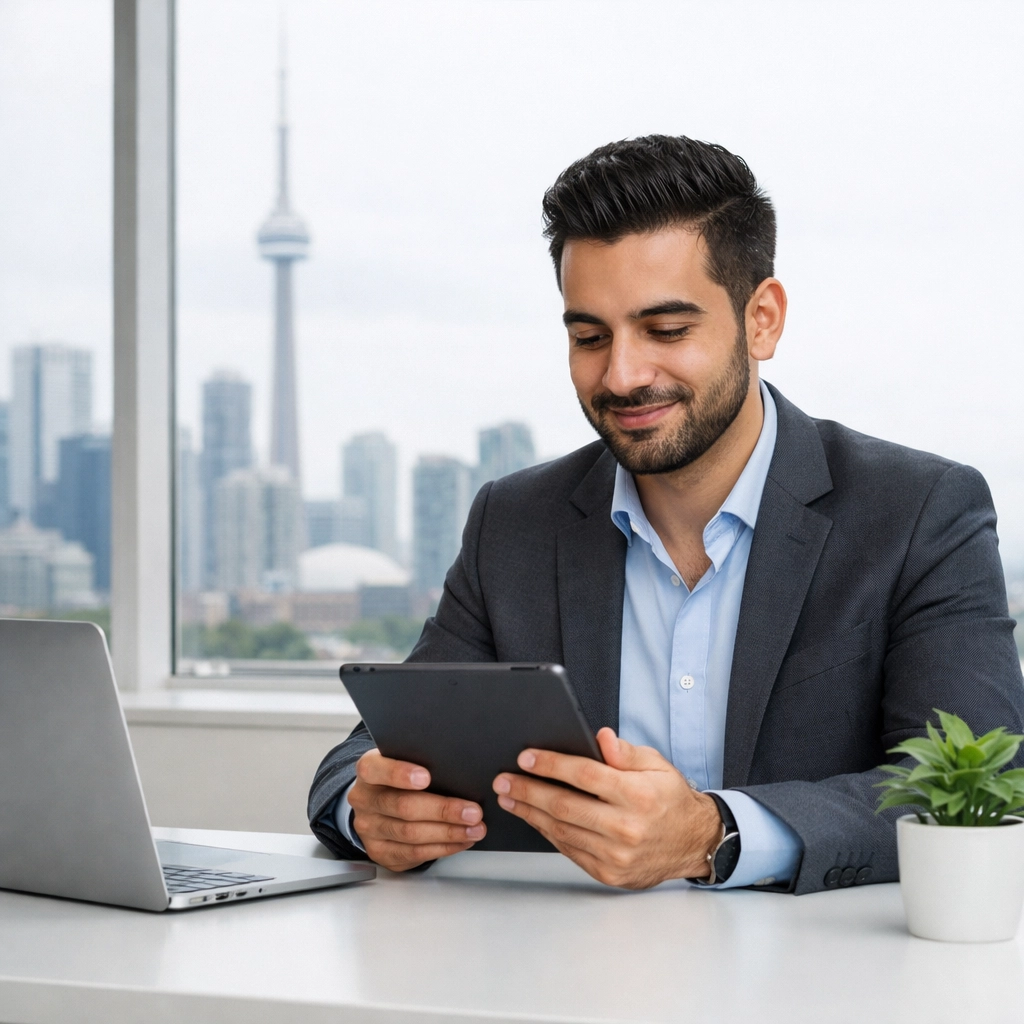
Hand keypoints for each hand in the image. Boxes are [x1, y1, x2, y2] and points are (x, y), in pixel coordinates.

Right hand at [349, 749, 485, 871]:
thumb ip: (422, 761)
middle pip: (403, 807)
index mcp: (368, 770)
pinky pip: (413, 854)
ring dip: (448, 833)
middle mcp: (364, 800)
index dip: (399, 773)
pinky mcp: (380, 852)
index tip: (426, 777)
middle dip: (443, 810)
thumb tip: (461, 771)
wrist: (378, 800)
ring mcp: (369, 829)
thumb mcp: (404, 760)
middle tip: (473, 812)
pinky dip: (442, 848)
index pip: (376, 769)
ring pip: (410, 834)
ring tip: (475, 828)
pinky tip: (462, 840)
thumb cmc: (400, 777)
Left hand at [492, 728, 722, 888]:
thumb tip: (600, 736)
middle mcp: (627, 827)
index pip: (584, 775)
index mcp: (638, 795)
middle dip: (528, 790)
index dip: (551, 765)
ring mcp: (617, 855)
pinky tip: (533, 818)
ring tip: (509, 798)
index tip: (526, 757)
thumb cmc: (670, 798)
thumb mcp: (656, 765)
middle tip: (503, 780)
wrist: (694, 843)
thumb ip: (625, 752)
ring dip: (530, 813)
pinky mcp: (609, 873)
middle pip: (565, 805)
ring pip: (562, 830)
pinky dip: (547, 833)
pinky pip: (569, 850)